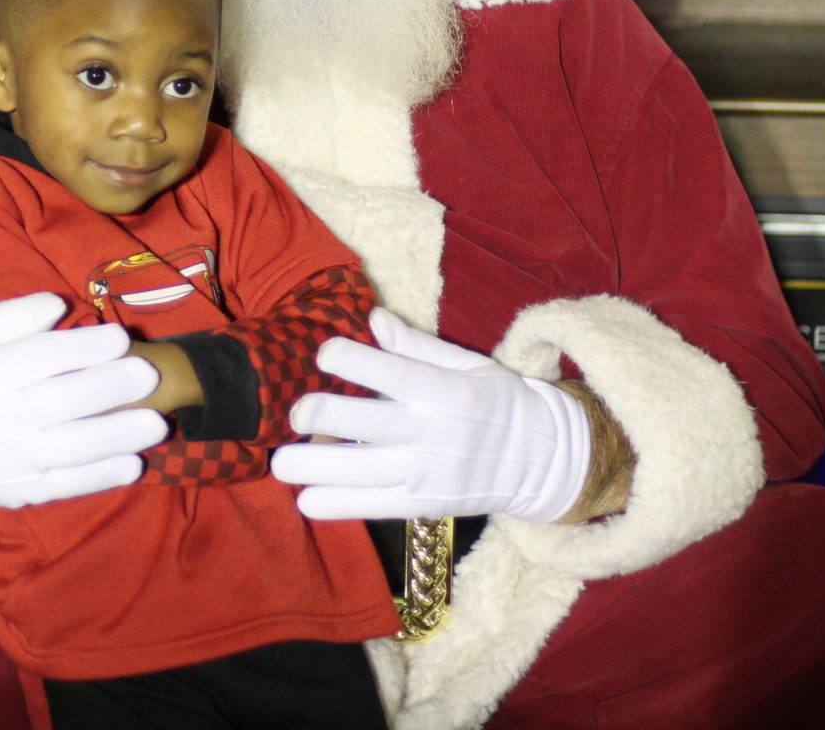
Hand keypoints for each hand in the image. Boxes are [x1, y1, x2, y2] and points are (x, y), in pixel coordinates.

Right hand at [0, 292, 167, 523]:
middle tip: (148, 374)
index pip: (40, 358)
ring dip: (119, 435)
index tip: (120, 337)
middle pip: (63, 401)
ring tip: (157, 422)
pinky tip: (132, 463)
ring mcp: (7, 462)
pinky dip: (101, 476)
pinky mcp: (17, 493)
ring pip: (73, 447)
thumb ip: (5, 318)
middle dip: (112, 387)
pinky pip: (66, 486)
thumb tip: (57, 306)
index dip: (84, 347)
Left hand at [270, 309, 591, 523]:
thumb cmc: (499, 402)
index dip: (358, 361)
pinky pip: (377, 507)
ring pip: (366, 471)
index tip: (324, 352)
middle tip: (296, 413)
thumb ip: (415, 345)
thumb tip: (372, 317)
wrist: (545, 459)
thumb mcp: (468, 364)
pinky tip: (306, 501)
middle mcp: (433, 433)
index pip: (397, 374)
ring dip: (319, 469)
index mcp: (446, 392)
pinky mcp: (424, 504)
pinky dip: (340, 506)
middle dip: (330, 418)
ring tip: (279, 464)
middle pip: (373, 425)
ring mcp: (427, 473)